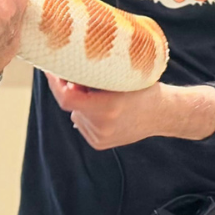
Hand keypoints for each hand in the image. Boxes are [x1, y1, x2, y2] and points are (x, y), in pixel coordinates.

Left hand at [46, 77, 214, 148]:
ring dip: (81, 102)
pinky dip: (87, 114)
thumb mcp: (122, 75)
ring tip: (103, 96)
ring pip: (77, 113)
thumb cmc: (144, 89)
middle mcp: (102, 125)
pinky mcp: (99, 143)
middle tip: (80, 77)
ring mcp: (100, 137)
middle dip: (72, 89)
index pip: (67, 98)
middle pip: (71, 104)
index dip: (55, 84)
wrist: (163, 114)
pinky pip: (83, 123)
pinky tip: (104, 109)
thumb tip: (67, 71)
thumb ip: (97, 75)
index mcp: (108, 107)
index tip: (52, 70)